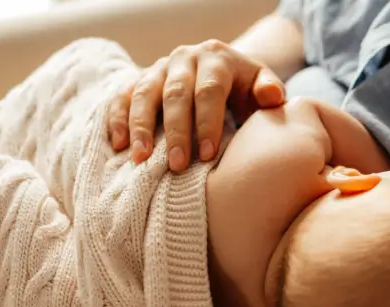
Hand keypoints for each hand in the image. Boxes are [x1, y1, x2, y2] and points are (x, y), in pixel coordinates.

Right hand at [108, 39, 285, 170]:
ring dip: (141, 127)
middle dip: (175, 131)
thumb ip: (270, 92)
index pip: (209, 90)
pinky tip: (119, 145)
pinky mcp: (140, 80)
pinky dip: (118, 120)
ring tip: (141, 159)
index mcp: (216, 58)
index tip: (207, 156)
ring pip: (144, 93)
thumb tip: (271, 96)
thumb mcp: (262, 88)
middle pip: (175, 93)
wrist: (222, 75)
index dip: (207, 123)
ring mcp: (158, 68)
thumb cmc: (246, 91)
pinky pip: (123, 97)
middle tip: (176, 165)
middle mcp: (184, 58)